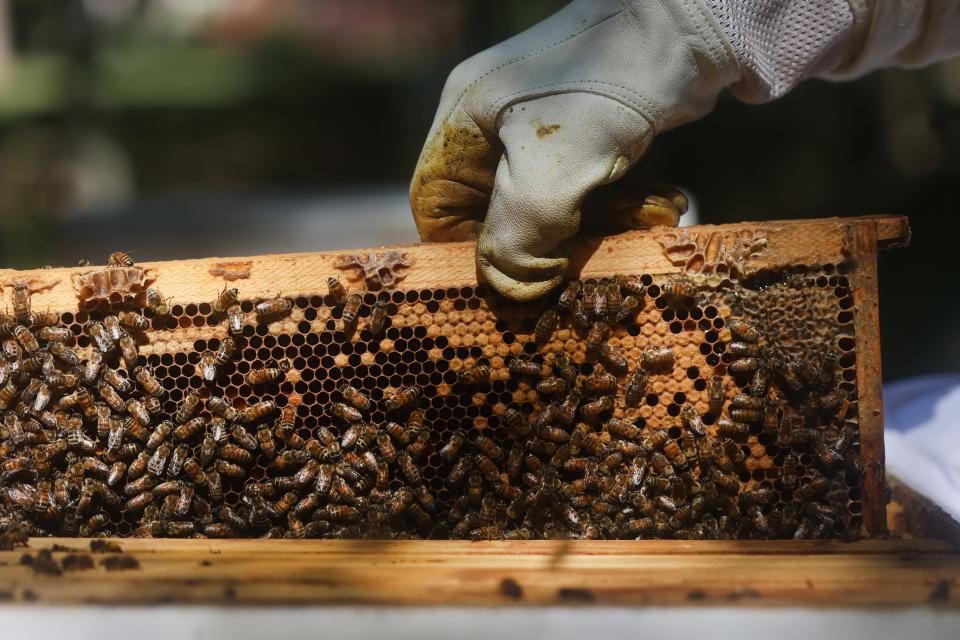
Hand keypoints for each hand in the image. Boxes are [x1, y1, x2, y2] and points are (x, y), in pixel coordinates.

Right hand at [410, 0, 738, 299]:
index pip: (437, 209)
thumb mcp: (550, 171)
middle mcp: (496, 127)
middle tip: (601, 249)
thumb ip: (517, 238)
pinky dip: (627, 206)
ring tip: (654, 215)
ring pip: (557, 210)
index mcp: (464, 125)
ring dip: (604, 226)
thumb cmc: (606, 86)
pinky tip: (664, 203)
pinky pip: (593, 191)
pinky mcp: (590, 135)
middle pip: (504, 217)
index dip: (469, 253)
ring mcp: (545, 131)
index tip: (517, 279)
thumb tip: (516, 287)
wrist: (691, 27)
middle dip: (556, 243)